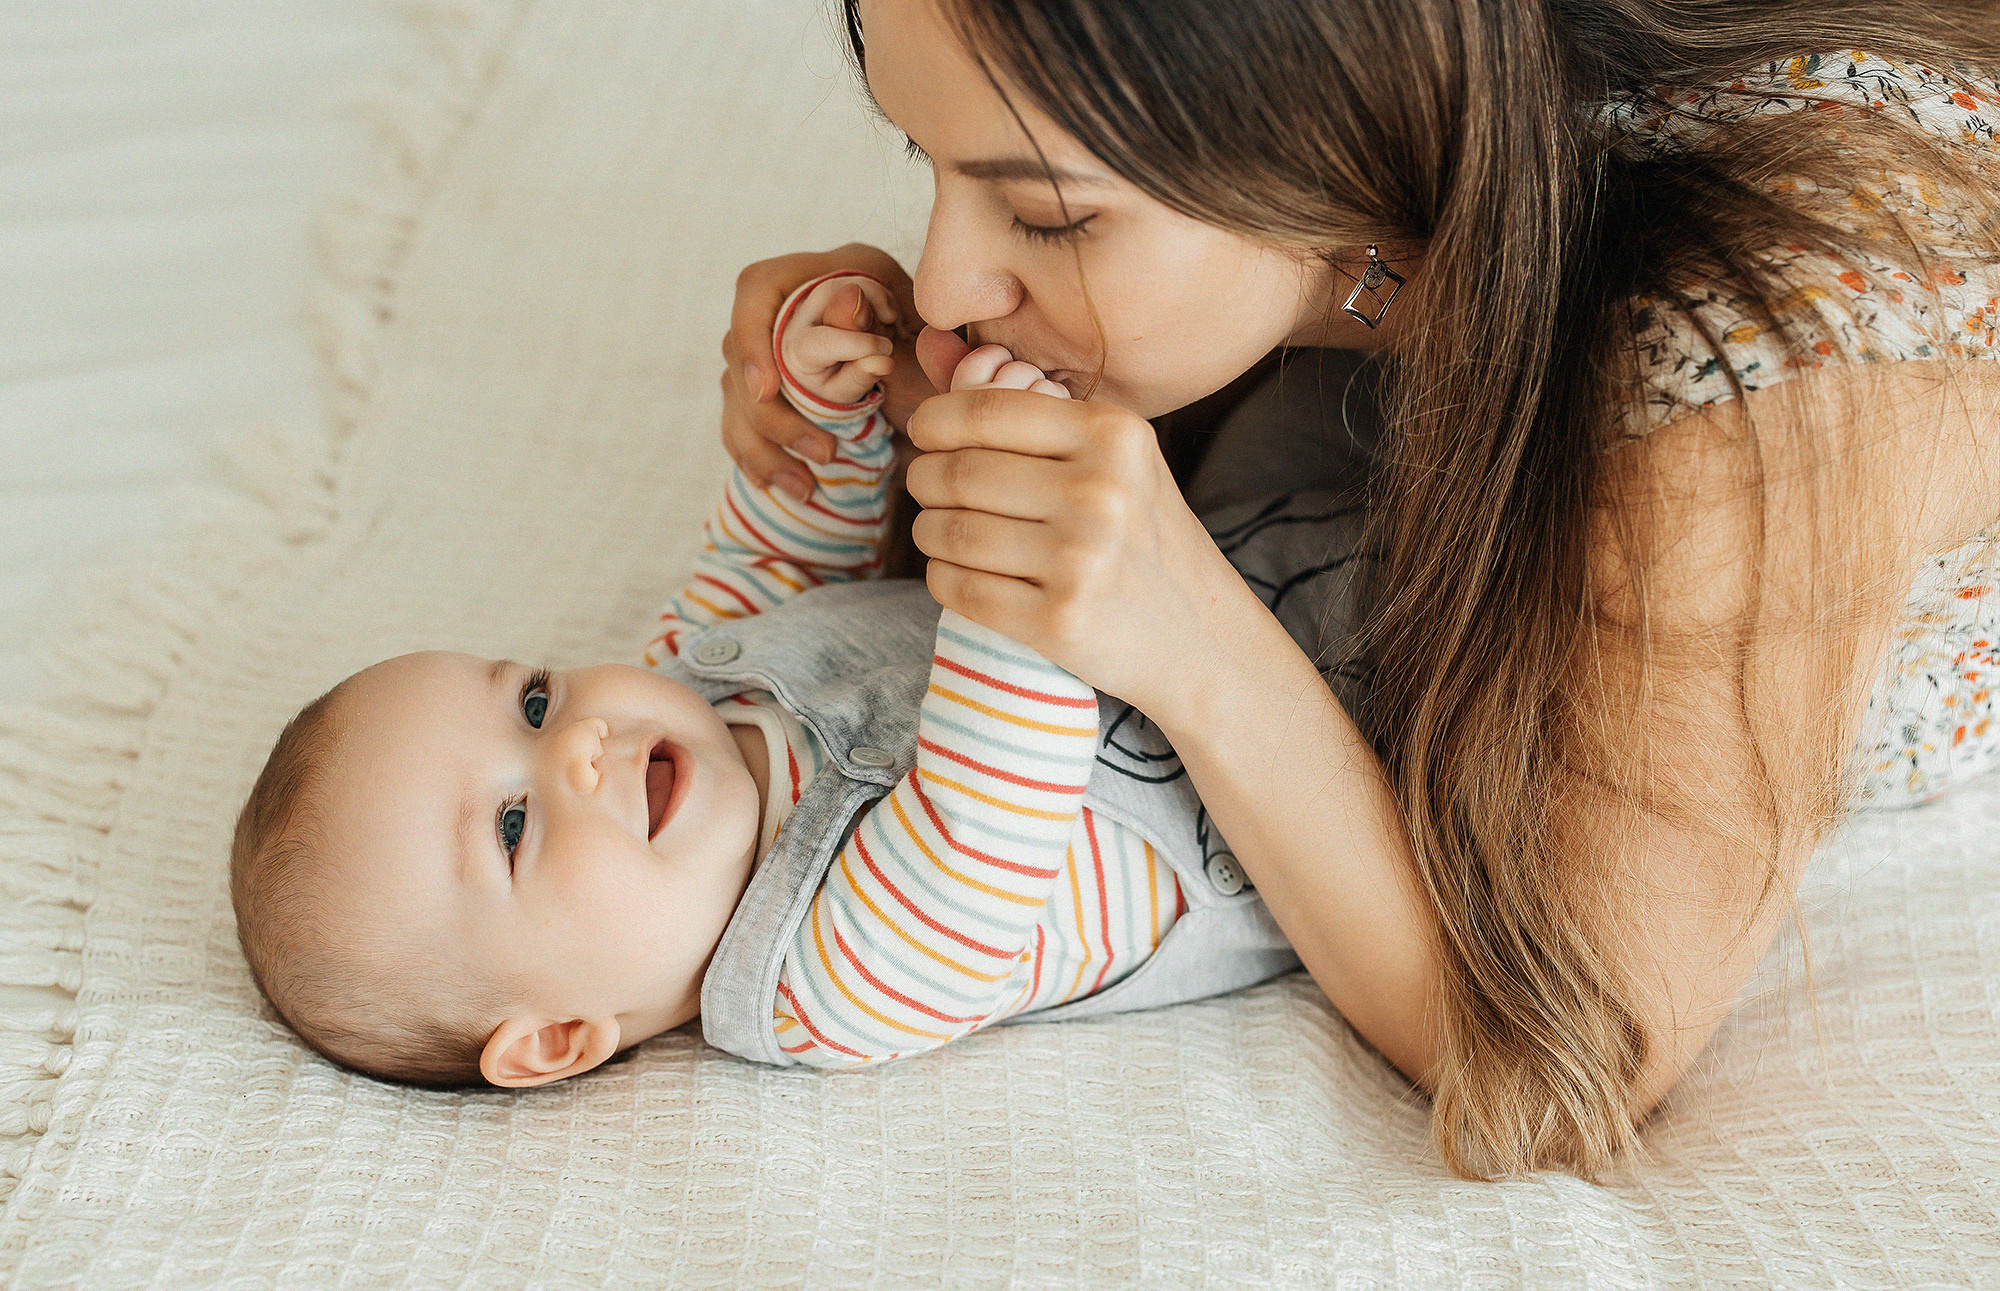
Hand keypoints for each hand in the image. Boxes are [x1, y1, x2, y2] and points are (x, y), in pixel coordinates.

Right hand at [721, 244, 932, 498]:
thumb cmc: (934, 354)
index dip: (752, 339)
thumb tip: (848, 305)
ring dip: (765, 448)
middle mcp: (786, 310)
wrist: (941, 396)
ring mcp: (771, 354)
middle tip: (824, 453)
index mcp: (820, 275)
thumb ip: (884, 318)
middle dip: (773, 415)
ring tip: (806, 487)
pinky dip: (758, 459)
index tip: (767, 390)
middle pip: (737, 354)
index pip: (756, 289)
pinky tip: (775, 486)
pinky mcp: (770, 395)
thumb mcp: (921, 332)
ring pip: (737, 399)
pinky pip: (742, 427)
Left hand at [903, 346, 1240, 709]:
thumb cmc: (1142, 537)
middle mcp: (1101, 493)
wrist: (1201, 635)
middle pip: (958, 472)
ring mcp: (1081, 561)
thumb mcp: (1119, 460)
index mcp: (1114, 436)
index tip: (924, 433)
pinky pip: (957, 588)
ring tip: (940, 530)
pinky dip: (941, 577)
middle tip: (926, 488)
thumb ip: (1041, 418)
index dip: (934, 421)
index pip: (987, 412)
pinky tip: (956, 571)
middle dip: (924, 479)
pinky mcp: (1059, 621)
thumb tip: (933, 370)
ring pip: (949, 531)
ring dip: (927, 530)